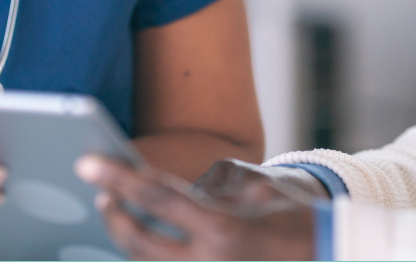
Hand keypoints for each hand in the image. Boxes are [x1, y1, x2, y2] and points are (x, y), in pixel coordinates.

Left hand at [76, 156, 314, 260]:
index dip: (118, 177)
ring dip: (129, 237)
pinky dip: (153, 253)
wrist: (328, 258)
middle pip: (138, 241)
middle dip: (114, 215)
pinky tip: (145, 236)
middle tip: (100, 192)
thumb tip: (176, 189)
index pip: (155, 197)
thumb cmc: (297, 222)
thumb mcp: (258, 191)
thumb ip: (213, 189)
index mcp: (221, 228)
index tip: (87, 163)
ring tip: (118, 212)